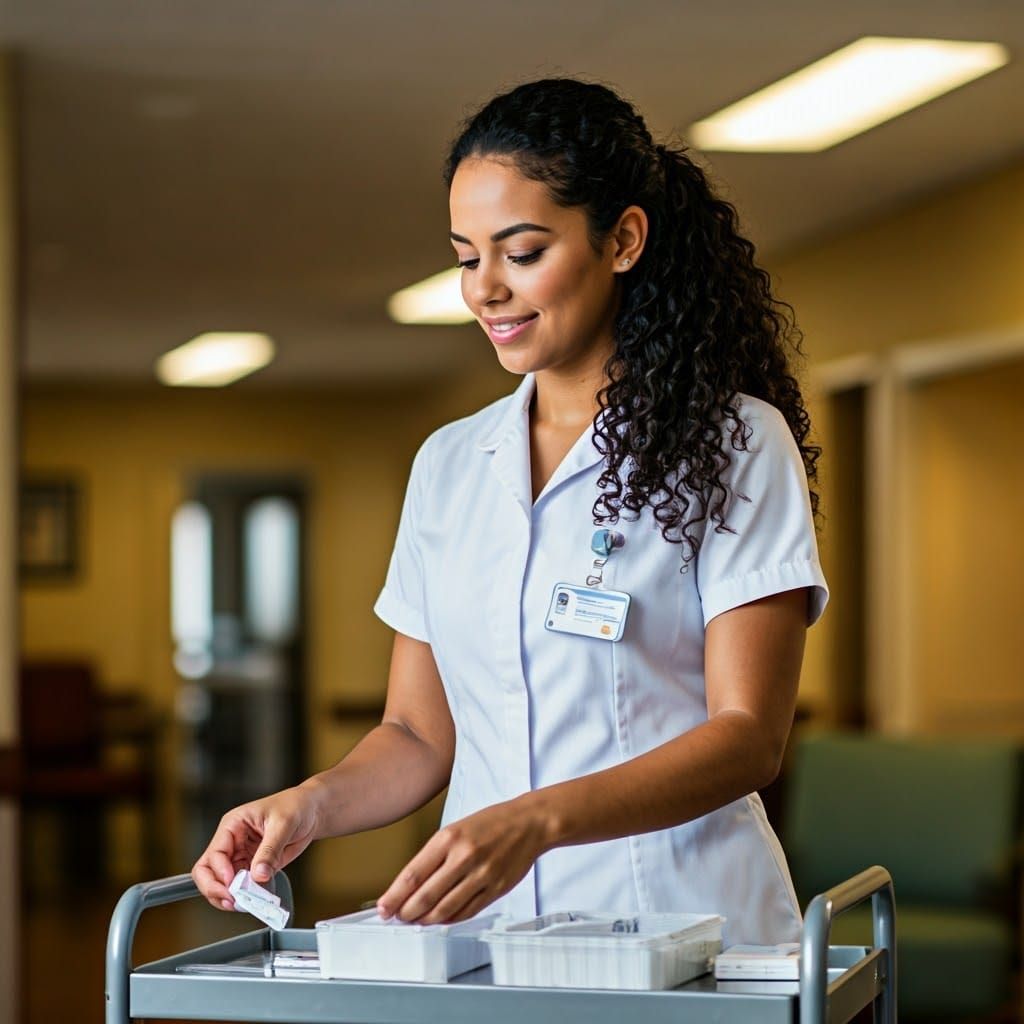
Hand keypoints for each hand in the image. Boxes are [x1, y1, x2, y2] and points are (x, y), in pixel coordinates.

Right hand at [191, 784, 321, 910]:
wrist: (311, 811)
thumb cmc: (294, 806)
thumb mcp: (283, 824)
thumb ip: (270, 850)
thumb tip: (258, 875)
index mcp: (233, 825)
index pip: (214, 853)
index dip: (220, 872)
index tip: (233, 884)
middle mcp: (232, 842)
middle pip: (207, 871)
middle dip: (215, 888)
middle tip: (232, 900)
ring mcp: (241, 856)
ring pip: (221, 883)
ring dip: (229, 896)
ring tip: (243, 904)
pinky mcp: (252, 867)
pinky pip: (241, 886)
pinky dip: (245, 896)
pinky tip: (255, 901)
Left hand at [376, 798, 549, 924]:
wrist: (528, 823)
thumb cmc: (491, 823)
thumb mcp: (456, 828)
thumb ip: (435, 855)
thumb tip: (412, 884)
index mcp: (449, 838)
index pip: (413, 874)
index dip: (394, 896)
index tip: (383, 908)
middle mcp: (464, 857)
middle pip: (425, 896)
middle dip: (406, 912)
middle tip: (397, 918)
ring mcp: (481, 875)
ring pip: (445, 909)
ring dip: (426, 920)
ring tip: (416, 921)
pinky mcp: (496, 890)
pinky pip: (466, 912)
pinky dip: (449, 920)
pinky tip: (441, 919)